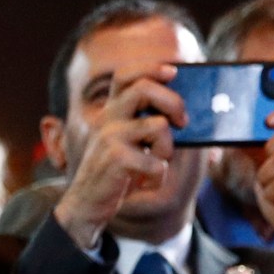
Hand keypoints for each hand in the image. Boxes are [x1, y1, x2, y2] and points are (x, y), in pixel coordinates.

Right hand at [52, 68, 183, 251]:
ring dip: (167, 149)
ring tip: (155, 162)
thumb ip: (149, 124)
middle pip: (145, 88)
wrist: (86, 205)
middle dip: (174, 102)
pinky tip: (145, 183)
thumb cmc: (116, 173)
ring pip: (158, 126)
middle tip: (182, 121)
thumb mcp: (131, 144)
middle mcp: (107, 119)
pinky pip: (156, 162)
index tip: (174, 72)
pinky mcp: (115, 159)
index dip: (151, 68)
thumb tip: (187, 115)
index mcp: (111, 111)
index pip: (125, 75)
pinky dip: (158, 177)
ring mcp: (109, 137)